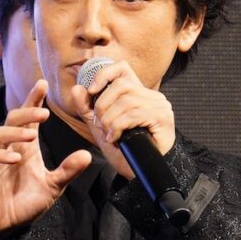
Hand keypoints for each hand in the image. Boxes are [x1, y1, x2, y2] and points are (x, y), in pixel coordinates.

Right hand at [0, 79, 91, 236]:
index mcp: (25, 147)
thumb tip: (87, 155)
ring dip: (16, 132)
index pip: (28, 118)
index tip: (42, 83)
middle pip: (13, 119)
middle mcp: (9, 148)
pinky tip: (16, 159)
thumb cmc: (23, 204)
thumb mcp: (52, 187)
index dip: (34, 100)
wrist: (3, 227)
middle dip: (27, 112)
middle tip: (44, 113)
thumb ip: (67, 171)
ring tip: (32, 136)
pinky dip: (2, 156)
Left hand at [65, 58, 174, 183]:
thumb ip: (87, 108)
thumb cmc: (124, 149)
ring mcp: (159, 105)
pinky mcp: (163, 117)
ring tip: (109, 134)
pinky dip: (118, 127)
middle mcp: (151, 96)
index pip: (122, 68)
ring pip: (126, 101)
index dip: (104, 73)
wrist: (140, 172)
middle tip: (100, 125)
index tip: (92, 90)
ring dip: (109, 120)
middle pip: (121, 85)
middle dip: (103, 105)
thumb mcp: (100, 126)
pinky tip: (115, 138)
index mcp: (137, 93)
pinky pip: (133, 115)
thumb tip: (77, 88)